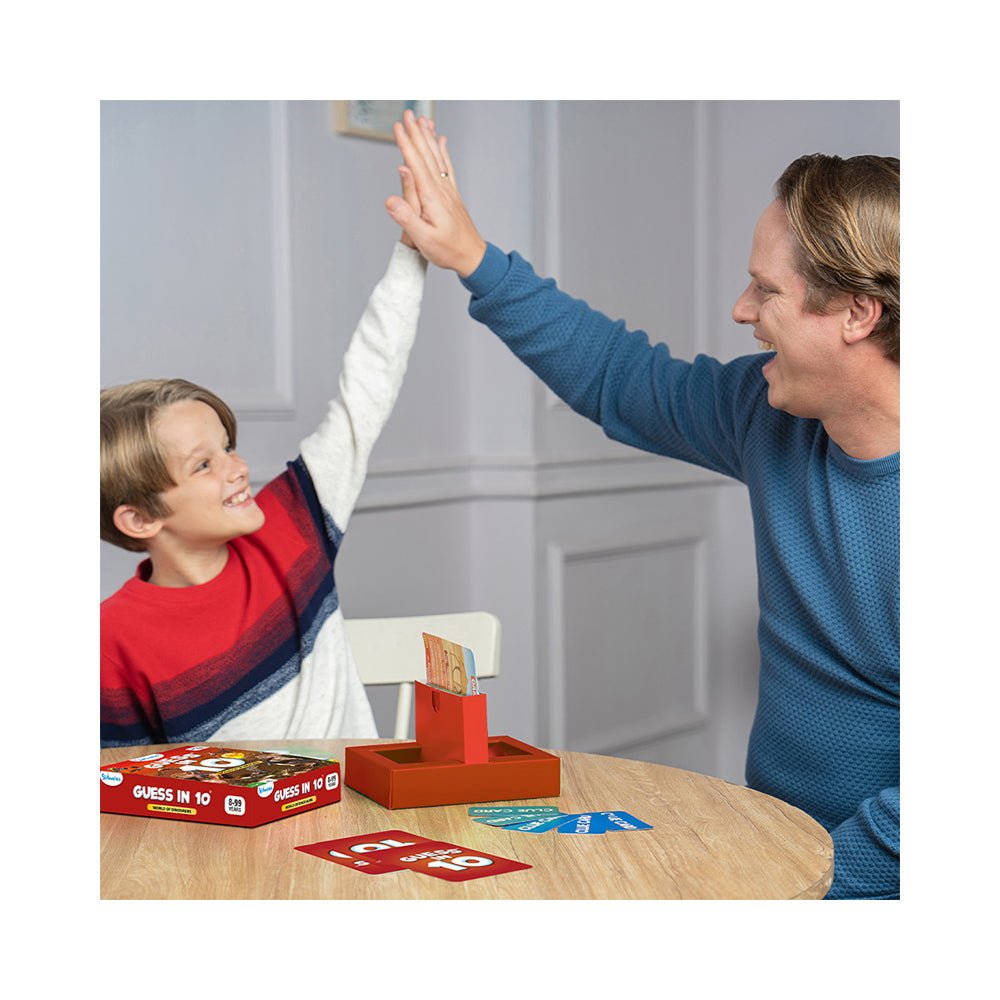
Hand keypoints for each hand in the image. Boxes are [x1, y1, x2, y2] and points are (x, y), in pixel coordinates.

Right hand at [385, 110, 486, 276]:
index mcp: (432, 198)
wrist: (472, 257)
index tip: (398, 126)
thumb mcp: (423, 238)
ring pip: (437, 157)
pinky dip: (443, 151)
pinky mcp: (452, 195)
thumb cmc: (447, 250)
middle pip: (427, 155)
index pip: (416, 165)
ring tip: (423, 119)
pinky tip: (441, 140)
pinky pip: (446, 167)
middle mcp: (442, 190)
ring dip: (428, 137)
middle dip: (416, 133)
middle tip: (408, 113)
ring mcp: (448, 191)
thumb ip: (406, 217)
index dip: (406, 144)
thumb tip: (390, 198)